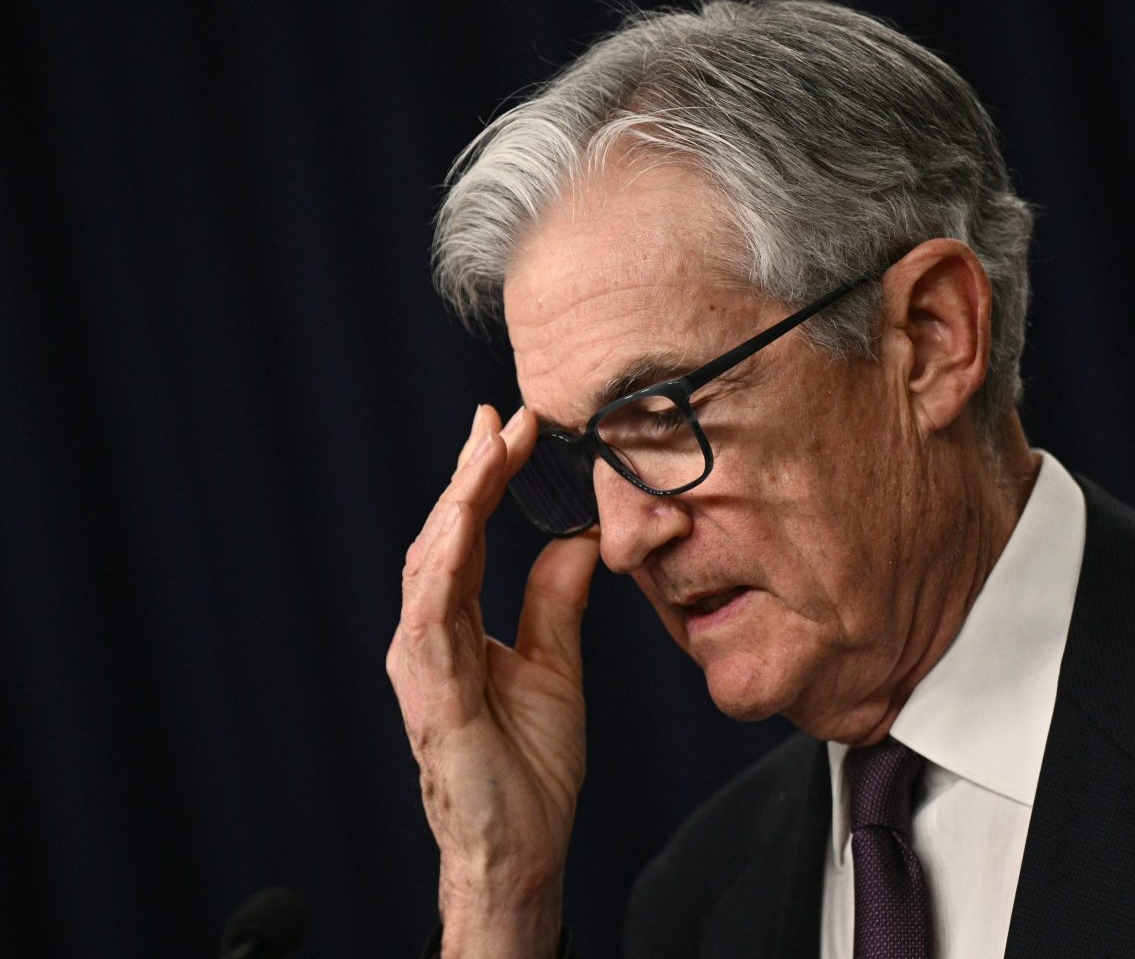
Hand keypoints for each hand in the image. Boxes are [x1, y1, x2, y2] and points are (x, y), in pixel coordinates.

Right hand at [387, 405, 599, 957]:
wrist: (520, 849)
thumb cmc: (528, 767)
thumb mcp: (555, 664)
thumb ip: (555, 601)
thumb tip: (578, 538)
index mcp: (457, 627)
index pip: (468, 537)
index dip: (487, 480)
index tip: (516, 427)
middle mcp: (429, 637)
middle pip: (445, 537)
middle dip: (472, 474)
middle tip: (501, 418)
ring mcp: (423, 664)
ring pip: (432, 564)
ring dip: (459, 503)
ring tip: (488, 450)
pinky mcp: (432, 695)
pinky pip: (432, 618)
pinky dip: (445, 565)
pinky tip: (462, 525)